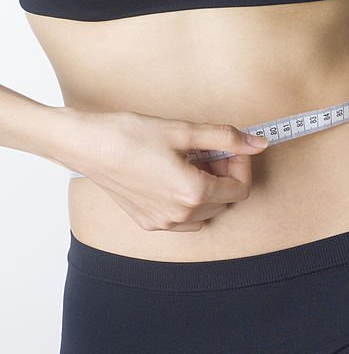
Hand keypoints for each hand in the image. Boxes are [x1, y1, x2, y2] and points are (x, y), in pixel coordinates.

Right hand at [59, 109, 268, 231]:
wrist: (84, 145)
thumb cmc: (129, 134)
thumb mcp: (184, 131)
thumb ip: (226, 138)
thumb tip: (259, 142)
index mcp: (193, 193)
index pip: (240, 189)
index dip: (242, 166)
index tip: (232, 148)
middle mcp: (181, 215)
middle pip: (225, 201)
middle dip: (226, 176)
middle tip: (209, 151)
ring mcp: (163, 223)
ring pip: (207, 212)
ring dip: (209, 189)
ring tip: (190, 162)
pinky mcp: (148, 222)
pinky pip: (185, 220)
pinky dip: (190, 201)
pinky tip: (174, 177)